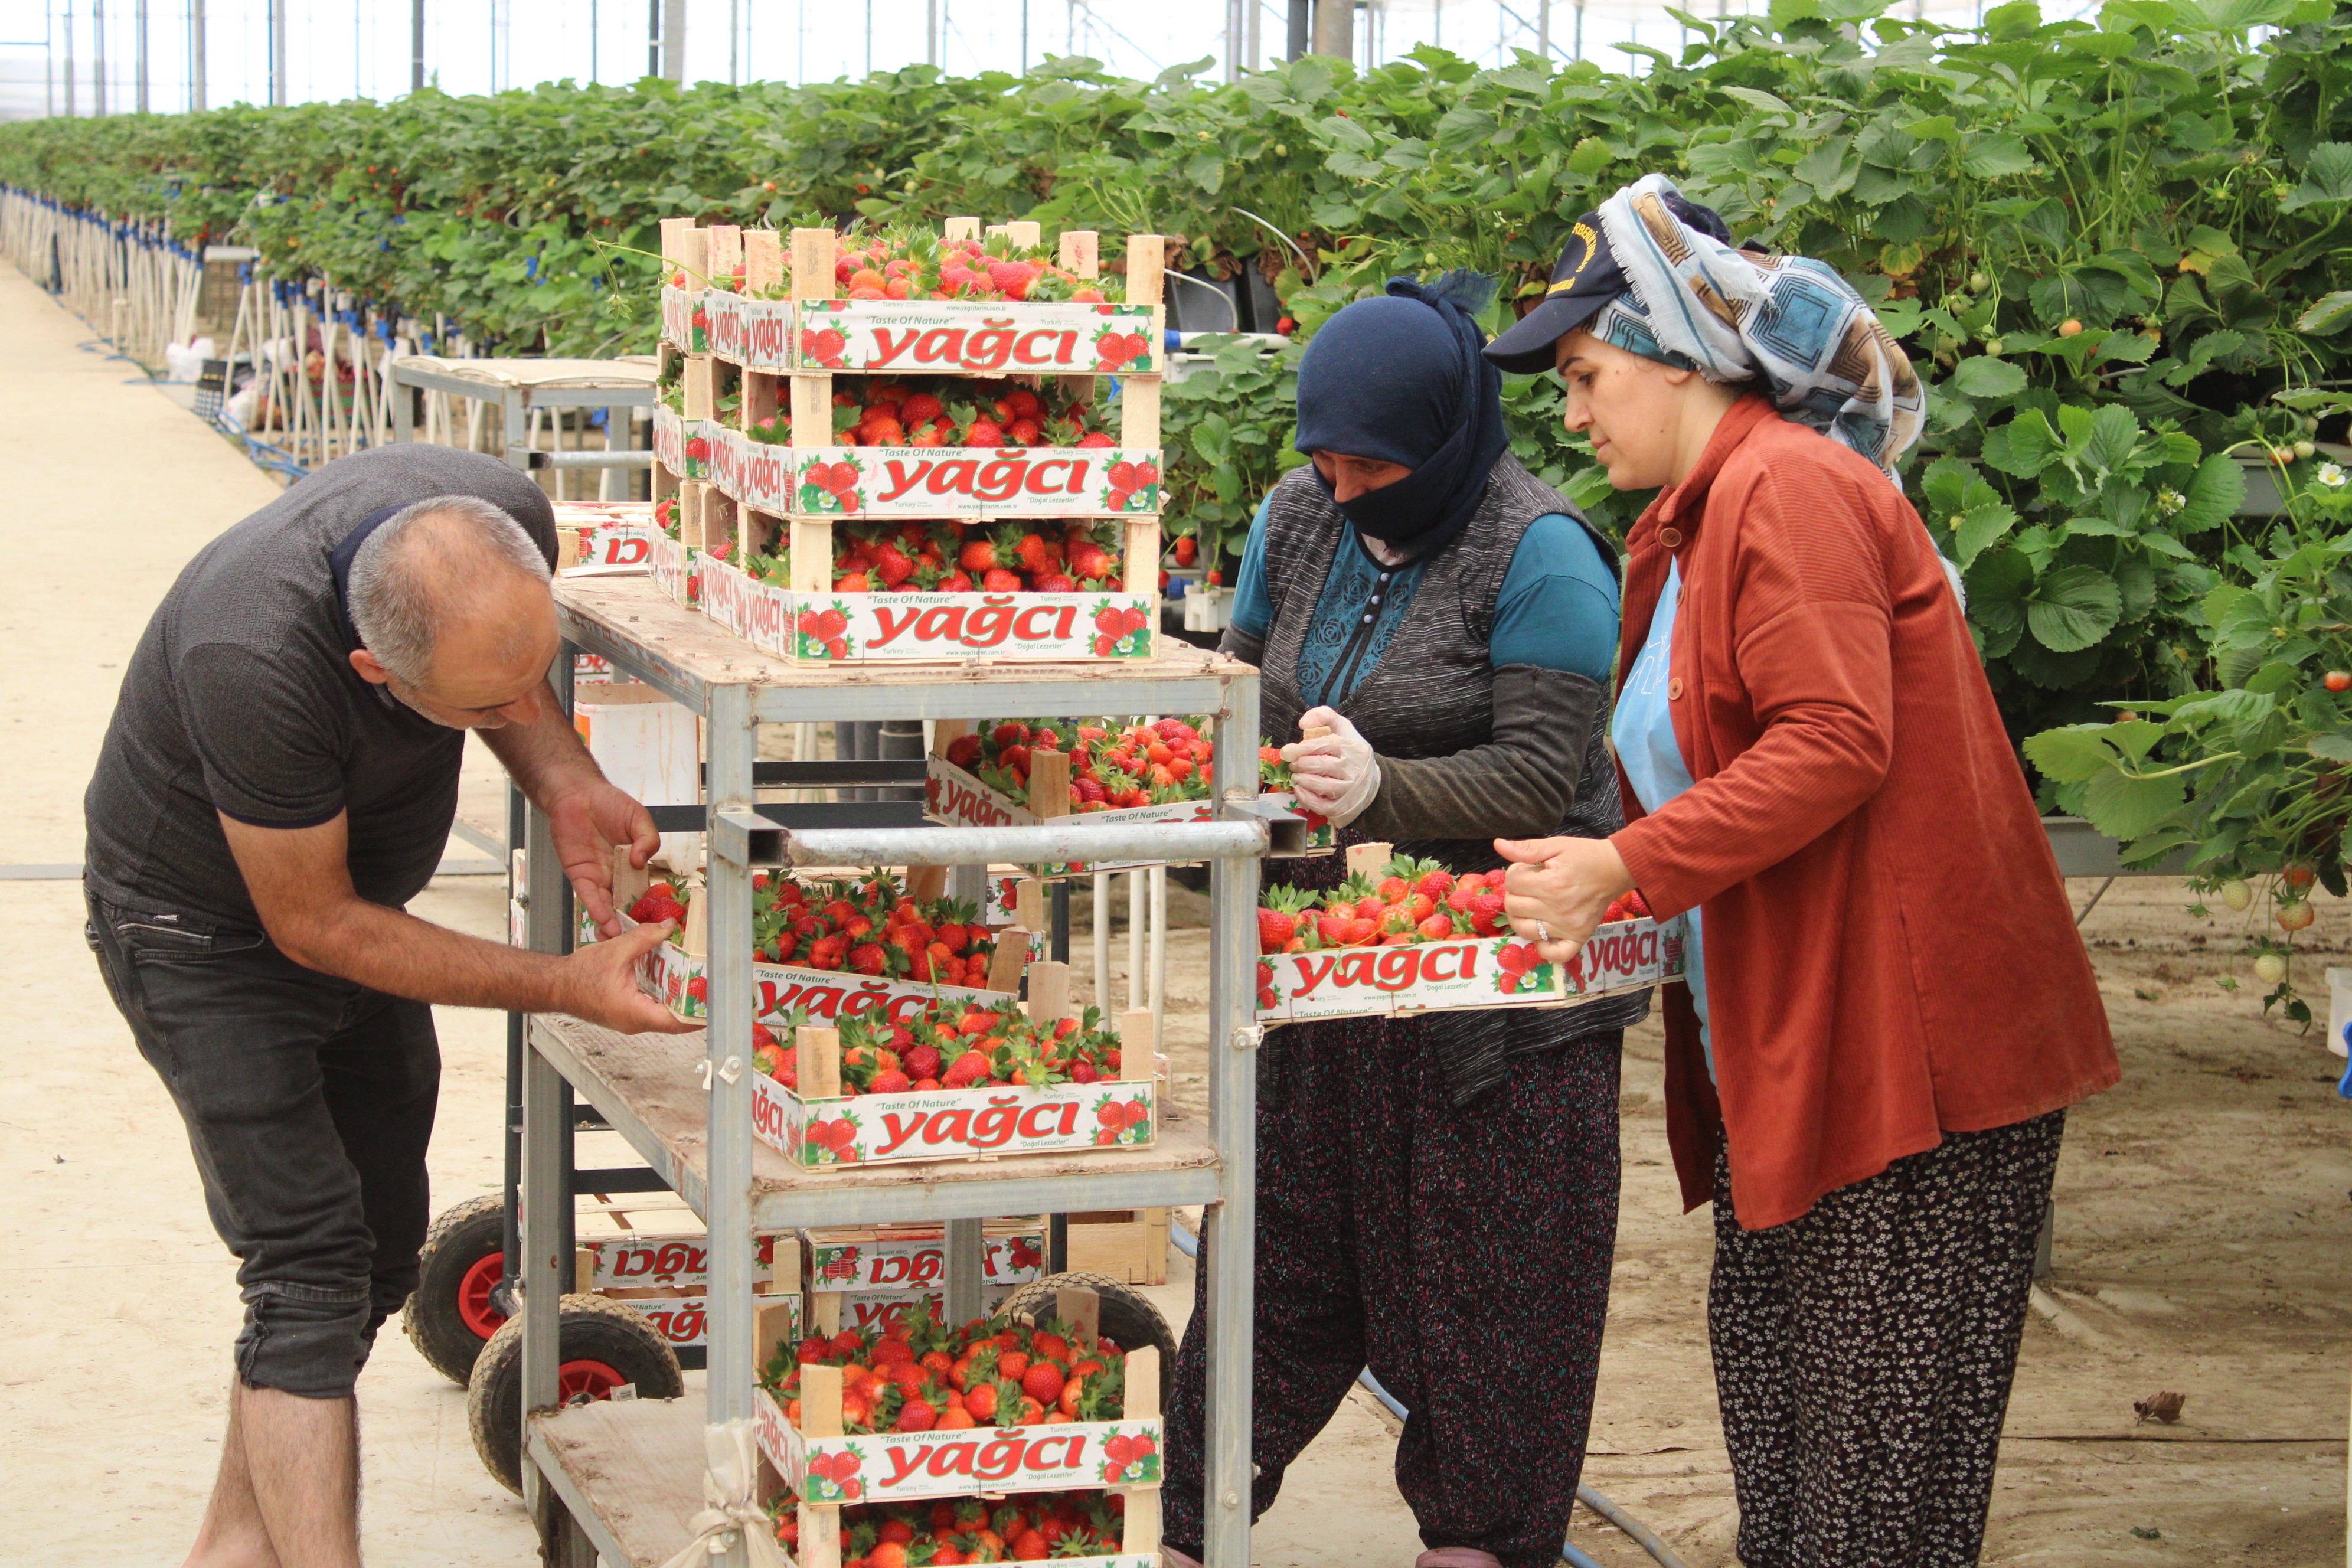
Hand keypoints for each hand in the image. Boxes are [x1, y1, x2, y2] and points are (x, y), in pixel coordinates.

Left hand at [546, 780, 660, 937]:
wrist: (576, 795)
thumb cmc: (609, 802)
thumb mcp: (638, 817)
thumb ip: (647, 838)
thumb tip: (642, 860)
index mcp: (633, 862)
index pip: (643, 888)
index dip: (648, 905)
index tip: (656, 923)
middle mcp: (616, 873)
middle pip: (624, 902)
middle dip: (629, 922)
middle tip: (637, 940)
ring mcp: (598, 876)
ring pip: (606, 903)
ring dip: (611, 921)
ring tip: (618, 938)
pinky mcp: (579, 875)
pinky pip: (587, 895)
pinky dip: (595, 908)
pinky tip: (603, 920)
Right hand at [562, 920, 697, 1034]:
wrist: (555, 985)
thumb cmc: (578, 977)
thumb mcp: (616, 951)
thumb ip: (645, 938)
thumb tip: (669, 926)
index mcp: (635, 1013)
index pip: (677, 1021)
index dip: (699, 1013)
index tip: (715, 1003)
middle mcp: (636, 1022)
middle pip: (675, 1018)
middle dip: (693, 1002)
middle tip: (710, 984)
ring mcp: (632, 1019)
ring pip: (664, 1013)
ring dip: (679, 997)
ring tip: (697, 978)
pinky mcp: (628, 1012)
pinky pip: (653, 1006)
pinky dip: (664, 993)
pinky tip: (672, 976)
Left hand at [1281, 707, 1381, 828]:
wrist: (1371, 782)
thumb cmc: (1350, 752)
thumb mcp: (1342, 728)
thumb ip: (1324, 717)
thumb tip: (1303, 723)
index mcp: (1352, 748)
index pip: (1325, 744)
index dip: (1303, 747)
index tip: (1288, 751)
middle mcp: (1354, 769)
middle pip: (1321, 765)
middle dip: (1300, 764)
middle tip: (1293, 764)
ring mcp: (1349, 790)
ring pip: (1321, 785)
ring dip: (1302, 780)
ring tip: (1296, 776)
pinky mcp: (1343, 808)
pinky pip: (1321, 805)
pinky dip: (1306, 798)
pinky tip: (1300, 790)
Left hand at [1494, 834, 1636, 967]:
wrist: (1615, 869)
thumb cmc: (1584, 856)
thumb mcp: (1556, 845)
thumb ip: (1526, 848)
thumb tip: (1498, 844)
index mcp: (1551, 884)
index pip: (1512, 882)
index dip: (1514, 873)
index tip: (1527, 870)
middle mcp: (1558, 909)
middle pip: (1513, 906)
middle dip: (1515, 893)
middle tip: (1529, 886)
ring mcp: (1568, 926)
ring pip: (1524, 930)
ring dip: (1520, 917)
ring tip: (1531, 906)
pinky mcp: (1578, 937)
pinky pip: (1555, 954)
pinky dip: (1543, 947)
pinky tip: (1541, 932)